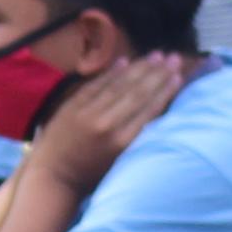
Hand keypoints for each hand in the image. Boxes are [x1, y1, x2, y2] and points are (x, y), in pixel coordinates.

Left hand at [25, 51, 180, 190]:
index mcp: (121, 143)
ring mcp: (88, 113)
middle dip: (158, 74)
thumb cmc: (90, 174)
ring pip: (119, 85)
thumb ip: (134, 137)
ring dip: (140, 68)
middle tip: (174, 57)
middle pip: (137, 94)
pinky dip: (112, 72)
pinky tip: (125, 61)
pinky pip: (97, 84)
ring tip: (157, 55)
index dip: (165, 91)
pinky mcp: (72, 106)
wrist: (53, 176)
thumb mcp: (118, 162)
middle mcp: (107, 125)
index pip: (148, 111)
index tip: (179, 76)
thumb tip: (155, 111)